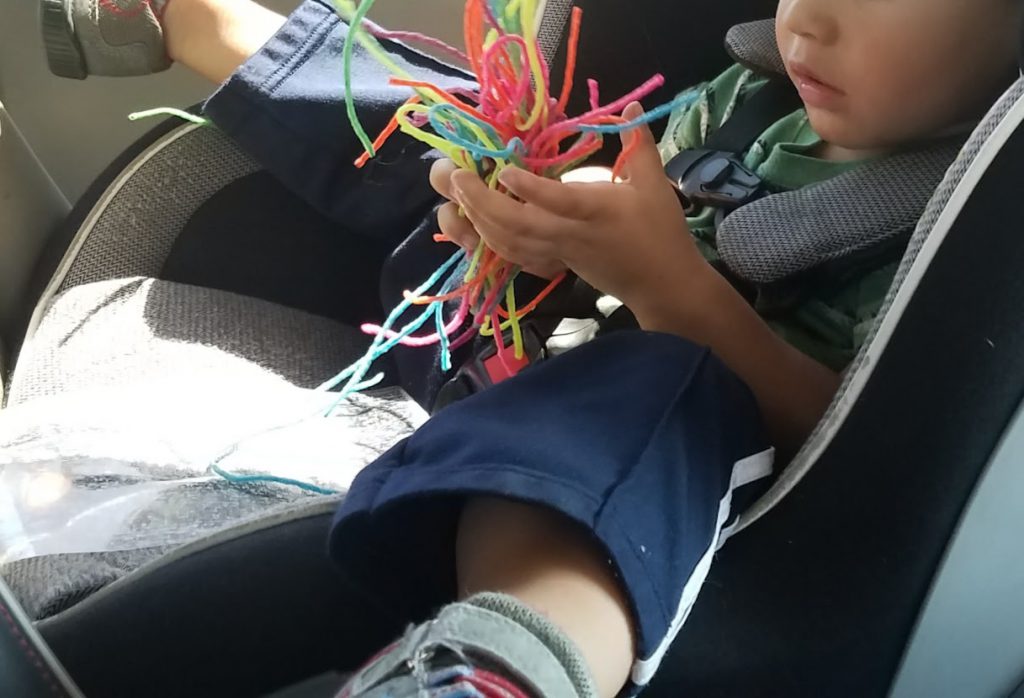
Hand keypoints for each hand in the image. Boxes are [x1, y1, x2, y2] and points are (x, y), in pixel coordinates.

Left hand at [445, 102, 713, 317]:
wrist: (662, 283)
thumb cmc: (660, 231)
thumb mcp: (654, 185)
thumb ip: (639, 145)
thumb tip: (631, 106)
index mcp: (595, 211)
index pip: (557, 200)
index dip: (528, 189)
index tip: (504, 171)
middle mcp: (570, 234)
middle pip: (518, 225)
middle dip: (482, 204)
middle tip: (458, 179)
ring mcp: (559, 253)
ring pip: (510, 243)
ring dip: (480, 221)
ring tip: (459, 196)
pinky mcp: (555, 265)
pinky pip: (516, 257)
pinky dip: (493, 242)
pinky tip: (477, 225)